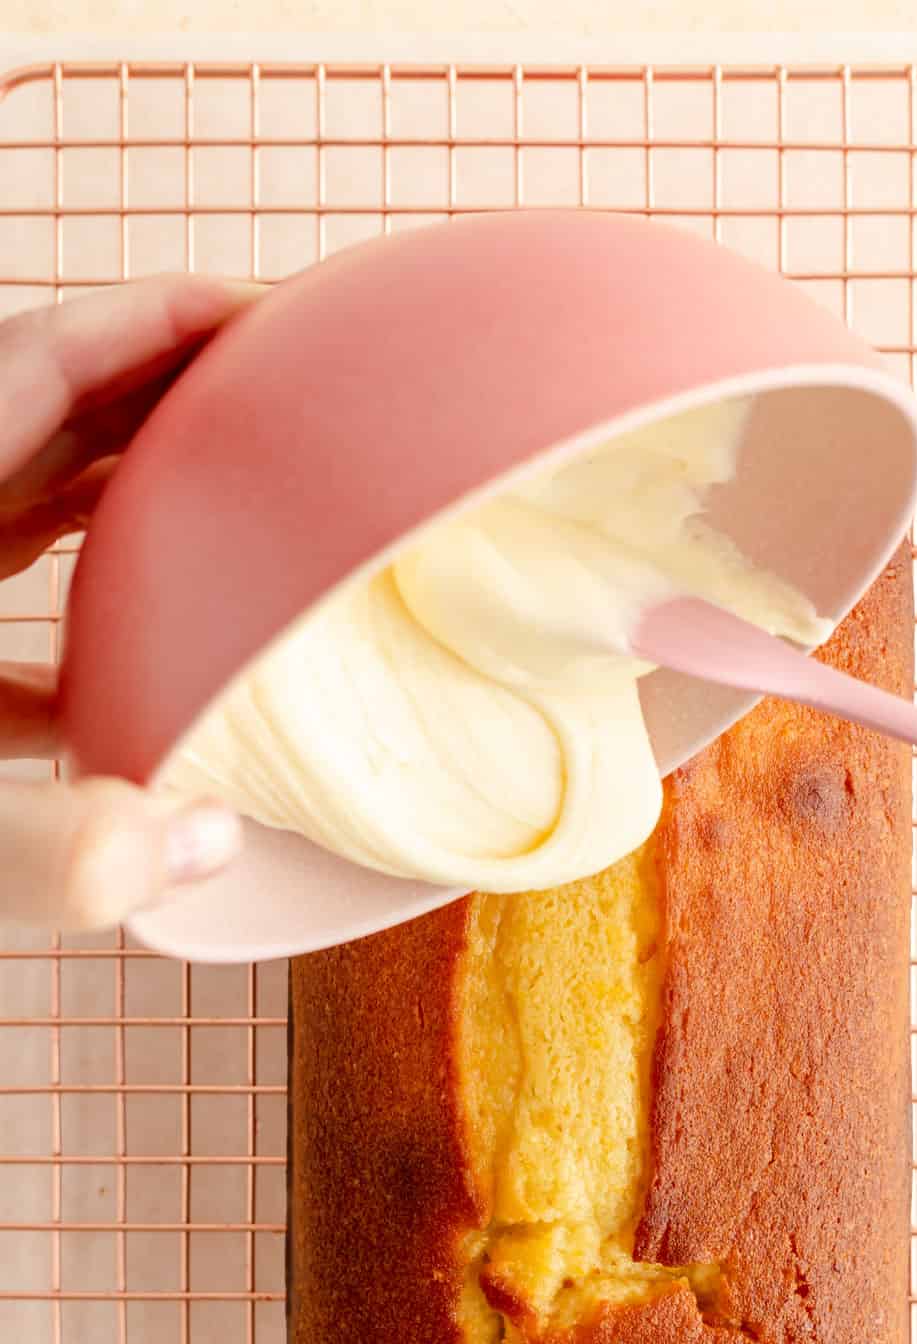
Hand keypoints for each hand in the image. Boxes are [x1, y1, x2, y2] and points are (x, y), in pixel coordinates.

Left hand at [0, 276, 258, 931]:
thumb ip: (44, 846)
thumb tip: (207, 838)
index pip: (40, 366)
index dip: (155, 323)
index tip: (260, 313)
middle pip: (45, 423)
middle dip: (165, 400)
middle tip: (280, 409)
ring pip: (19, 513)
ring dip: (124, 503)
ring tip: (230, 516)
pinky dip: (68, 636)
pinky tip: (122, 690)